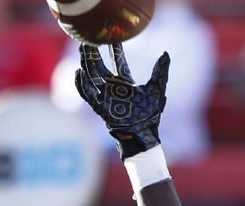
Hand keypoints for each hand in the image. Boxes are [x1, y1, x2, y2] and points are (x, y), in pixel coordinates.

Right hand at [75, 43, 169, 159]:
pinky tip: (79, 71)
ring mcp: (104, 95)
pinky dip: (82, 83)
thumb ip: (160, 71)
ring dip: (85, 61)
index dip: (114, 48)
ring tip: (82, 46)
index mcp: (125, 81)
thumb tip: (165, 53)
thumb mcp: (157, 88)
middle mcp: (112, 86)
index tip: (111, 34)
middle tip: (89, 35)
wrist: (144, 132)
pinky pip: (87, 93)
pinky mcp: (99, 106)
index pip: (117, 60)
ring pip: (91, 75)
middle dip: (94, 51)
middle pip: (99, 64)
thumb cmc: (151, 113)